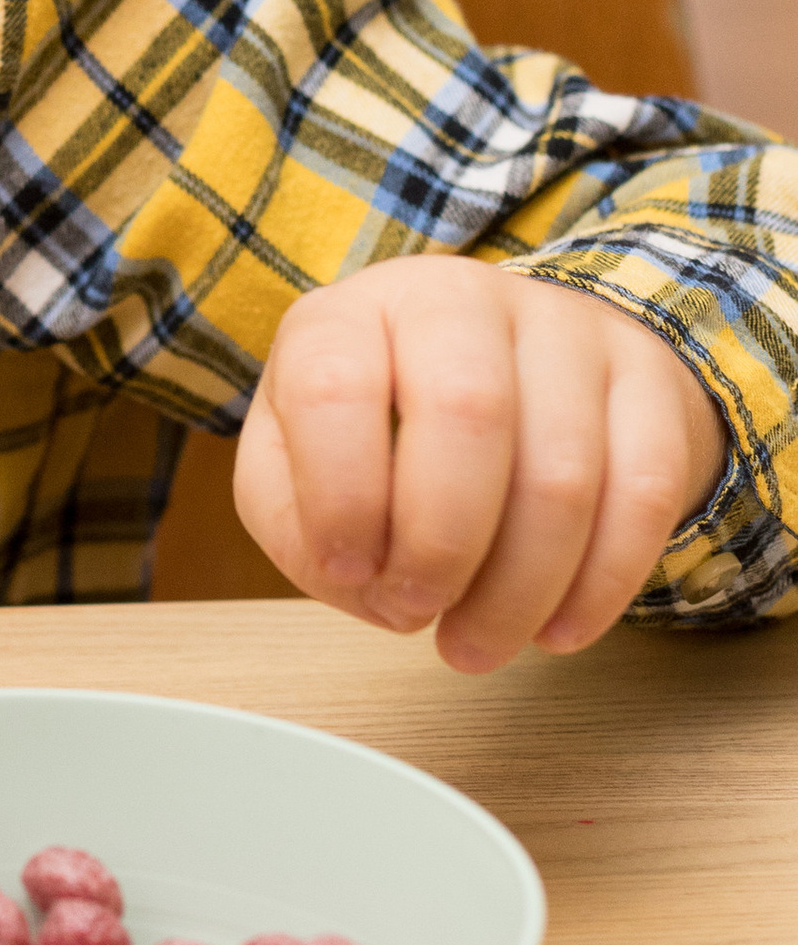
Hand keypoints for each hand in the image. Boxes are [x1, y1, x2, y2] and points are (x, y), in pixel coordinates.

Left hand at [233, 262, 727, 673]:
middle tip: (420, 613)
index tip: (349, 570)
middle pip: (466, 411)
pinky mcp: (647, 379)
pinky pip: (644, 492)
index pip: (332, 382)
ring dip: (518, 591)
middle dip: (442, 544)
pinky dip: (600, 586)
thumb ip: (297, 523)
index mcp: (354, 312)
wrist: (514, 372)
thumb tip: (368, 579)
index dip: (340, 496)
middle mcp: (460, 300)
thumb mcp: (297, 463)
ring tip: (476, 644)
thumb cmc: (382, 436)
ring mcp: (565, 329)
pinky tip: (556, 631)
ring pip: (562, 472)